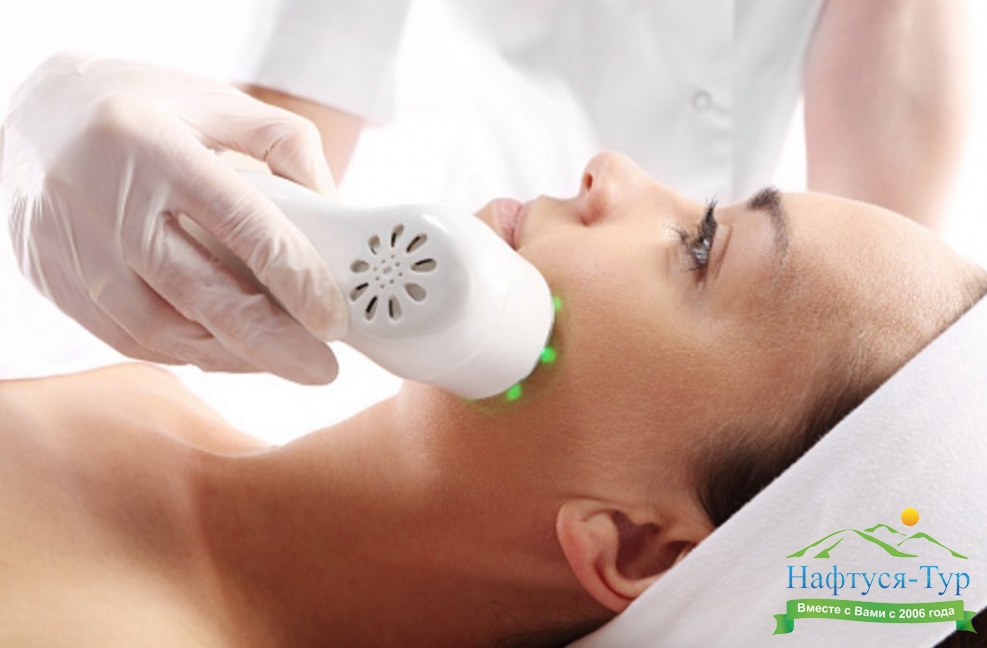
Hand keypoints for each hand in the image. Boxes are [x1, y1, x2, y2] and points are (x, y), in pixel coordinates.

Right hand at [1, 53, 347, 383]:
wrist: (32, 114)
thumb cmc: (139, 104)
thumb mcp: (215, 99)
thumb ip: (285, 146)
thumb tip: (334, 215)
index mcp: (151, 143)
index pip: (240, 223)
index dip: (294, 278)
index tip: (333, 319)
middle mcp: (105, 198)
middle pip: (200, 293)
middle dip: (271, 342)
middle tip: (323, 369)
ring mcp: (72, 246)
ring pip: (162, 329)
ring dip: (232, 356)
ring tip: (282, 361)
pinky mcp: (53, 280)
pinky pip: (128, 337)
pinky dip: (185, 353)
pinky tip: (227, 352)